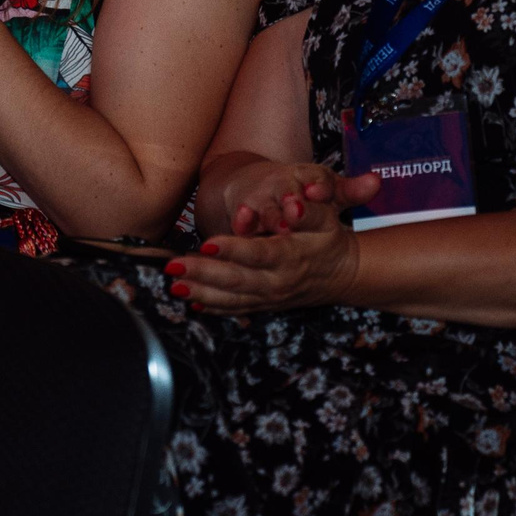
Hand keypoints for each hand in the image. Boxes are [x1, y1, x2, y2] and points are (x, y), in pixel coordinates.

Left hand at [163, 220, 363, 314]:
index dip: (232, 249)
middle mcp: (278, 281)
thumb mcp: (326, 220)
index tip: (206, 242)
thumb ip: (309, 211)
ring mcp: (270, 297)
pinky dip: (214, 308)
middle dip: (203, 274)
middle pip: (236, 280)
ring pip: (232, 299)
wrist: (343, 274)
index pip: (258, 254)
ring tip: (173, 286)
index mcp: (291, 256)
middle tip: (172, 267)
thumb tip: (293, 206)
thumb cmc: (328, 239)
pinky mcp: (265, 305)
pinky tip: (191, 303)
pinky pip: (236, 310)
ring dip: (201, 293)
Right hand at [208, 154, 380, 237]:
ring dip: (269, 215)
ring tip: (274, 224)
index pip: (318, 179)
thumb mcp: (328, 191)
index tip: (319, 192)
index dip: (319, 186)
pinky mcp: (244, 212)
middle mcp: (285, 185)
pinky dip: (241, 222)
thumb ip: (352, 190)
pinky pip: (243, 219)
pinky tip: (241, 226)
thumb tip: (377, 182)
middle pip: (289, 192)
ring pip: (266, 208)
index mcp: (310, 177)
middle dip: (292, 201)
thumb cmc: (301, 192)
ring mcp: (263, 198)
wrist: (254, 185)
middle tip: (295, 210)